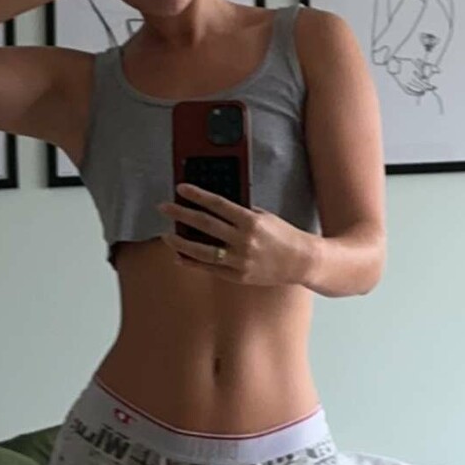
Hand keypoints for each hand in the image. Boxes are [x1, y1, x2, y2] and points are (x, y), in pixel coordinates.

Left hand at [157, 185, 313, 286]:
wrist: (301, 261)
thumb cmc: (283, 235)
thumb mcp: (264, 217)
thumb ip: (241, 213)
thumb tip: (215, 208)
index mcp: (250, 221)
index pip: (216, 204)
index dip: (196, 195)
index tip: (180, 188)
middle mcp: (243, 240)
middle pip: (205, 225)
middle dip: (181, 214)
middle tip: (163, 208)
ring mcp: (240, 260)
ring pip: (203, 251)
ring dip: (181, 243)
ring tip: (166, 236)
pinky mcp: (238, 276)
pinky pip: (210, 269)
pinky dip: (193, 263)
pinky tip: (179, 257)